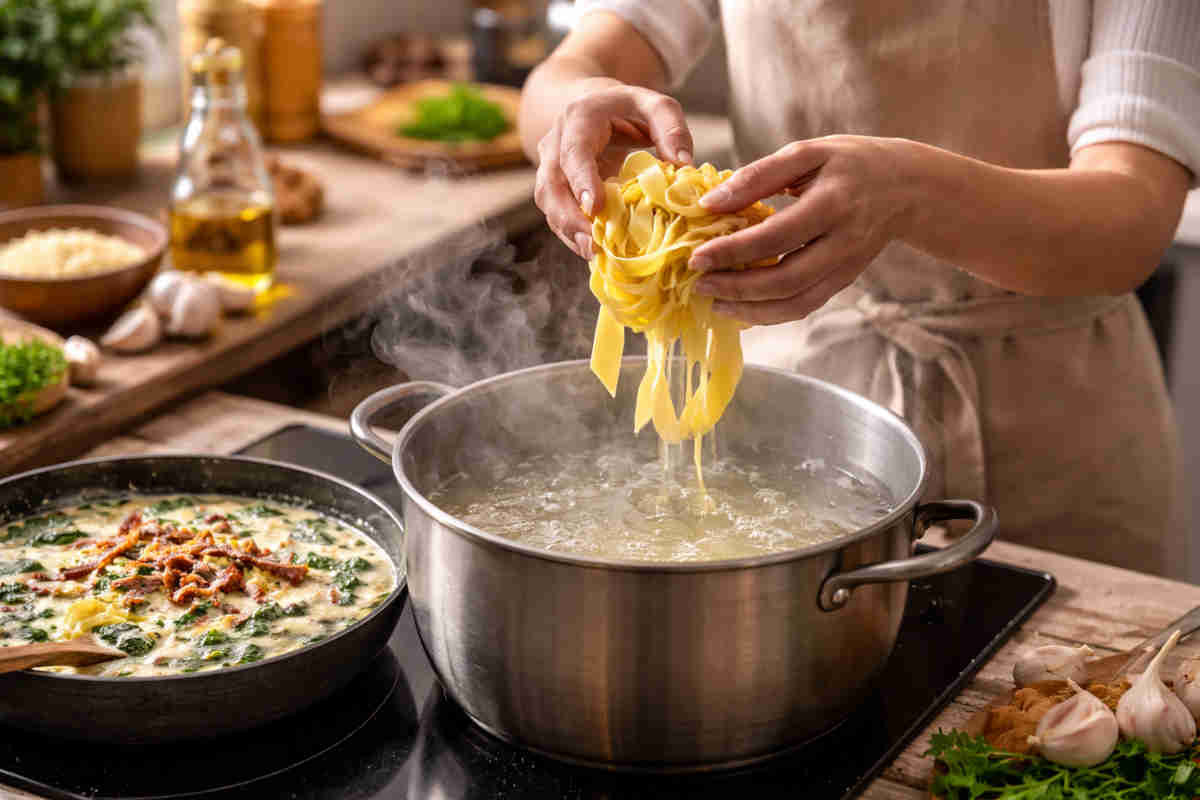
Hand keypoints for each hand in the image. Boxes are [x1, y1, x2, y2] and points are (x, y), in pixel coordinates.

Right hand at [534, 82, 693, 258]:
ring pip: (549, 203)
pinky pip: (556, 213)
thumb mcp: (655, 105)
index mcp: (579, 118)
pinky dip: (572, 234)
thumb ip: (671, 128)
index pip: (575, 151)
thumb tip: (683, 165)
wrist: (593, 104)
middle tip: (593, 245)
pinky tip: (593, 250)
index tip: (595, 207)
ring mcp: (550, 167)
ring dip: (569, 231)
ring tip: (594, 254)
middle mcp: (556, 143)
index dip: (582, 180)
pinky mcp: (555, 188)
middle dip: (570, 217)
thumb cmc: (628, 108)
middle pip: (553, 184)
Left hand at [689, 136, 917, 324]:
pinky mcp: (843, 282)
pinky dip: (770, 313)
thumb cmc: (849, 163)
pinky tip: (741, 307)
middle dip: (737, 288)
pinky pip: (804, 306)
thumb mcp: (807, 153)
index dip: (733, 251)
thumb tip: (710, 203)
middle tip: (699, 284)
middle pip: (786, 280)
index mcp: (834, 203)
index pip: (777, 236)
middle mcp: (843, 242)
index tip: (697, 256)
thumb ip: (758, 176)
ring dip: (751, 310)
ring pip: (796, 303)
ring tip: (714, 303)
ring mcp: (846, 268)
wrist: (907, 187)